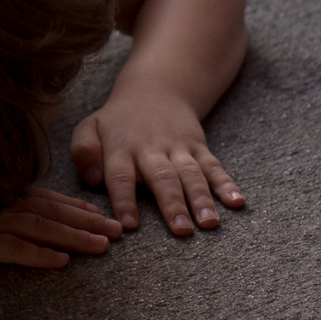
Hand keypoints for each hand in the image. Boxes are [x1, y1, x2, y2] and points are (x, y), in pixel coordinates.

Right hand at [0, 188, 125, 271]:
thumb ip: (2, 214)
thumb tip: (33, 226)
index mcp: (2, 197)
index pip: (48, 200)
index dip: (78, 208)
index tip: (103, 216)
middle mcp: (0, 206)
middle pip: (54, 212)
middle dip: (88, 222)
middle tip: (118, 233)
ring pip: (42, 228)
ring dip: (73, 238)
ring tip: (101, 248)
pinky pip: (14, 249)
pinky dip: (38, 255)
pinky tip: (60, 263)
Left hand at [70, 85, 244, 236]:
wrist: (156, 89)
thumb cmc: (117, 121)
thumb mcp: (91, 127)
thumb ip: (83, 150)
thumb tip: (92, 179)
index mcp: (122, 148)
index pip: (121, 175)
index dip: (125, 200)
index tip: (129, 225)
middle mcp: (152, 149)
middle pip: (162, 177)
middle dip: (172, 204)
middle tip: (181, 230)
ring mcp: (179, 148)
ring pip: (192, 174)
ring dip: (201, 199)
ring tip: (209, 223)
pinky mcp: (199, 147)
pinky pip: (214, 167)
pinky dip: (227, 184)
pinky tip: (237, 202)